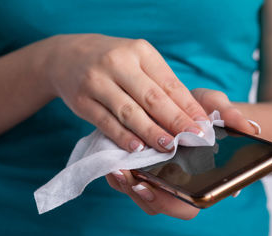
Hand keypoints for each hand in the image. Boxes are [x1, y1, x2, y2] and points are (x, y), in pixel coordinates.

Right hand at [44, 34, 208, 151]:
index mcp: (140, 51)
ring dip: (151, 132)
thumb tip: (189, 113)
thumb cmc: (112, 61)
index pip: (169, 83)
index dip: (188, 107)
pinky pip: (106, 122)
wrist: (67, 56)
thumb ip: (160, 83)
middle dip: (176, 121)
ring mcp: (97, 81)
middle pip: (152, 98)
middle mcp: (118, 62)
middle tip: (194, 139)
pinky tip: (137, 148)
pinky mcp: (82, 101)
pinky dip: (123, 137)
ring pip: (129, 112)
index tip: (204, 125)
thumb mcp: (137, 60)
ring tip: (169, 146)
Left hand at [105, 88, 260, 219]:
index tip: (153, 186)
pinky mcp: (142, 171)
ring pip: (141, 196)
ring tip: (115, 168)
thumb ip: (233, 115)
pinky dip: (118, 175)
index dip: (170, 199)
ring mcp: (160, 180)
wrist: (191, 110)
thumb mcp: (217, 107)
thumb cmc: (207, 113)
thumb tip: (250, 129)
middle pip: (160, 205)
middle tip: (128, 178)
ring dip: (125, 186)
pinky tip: (111, 161)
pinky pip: (128, 182)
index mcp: (203, 178)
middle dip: (142, 195)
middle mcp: (180, 184)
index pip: (190, 202)